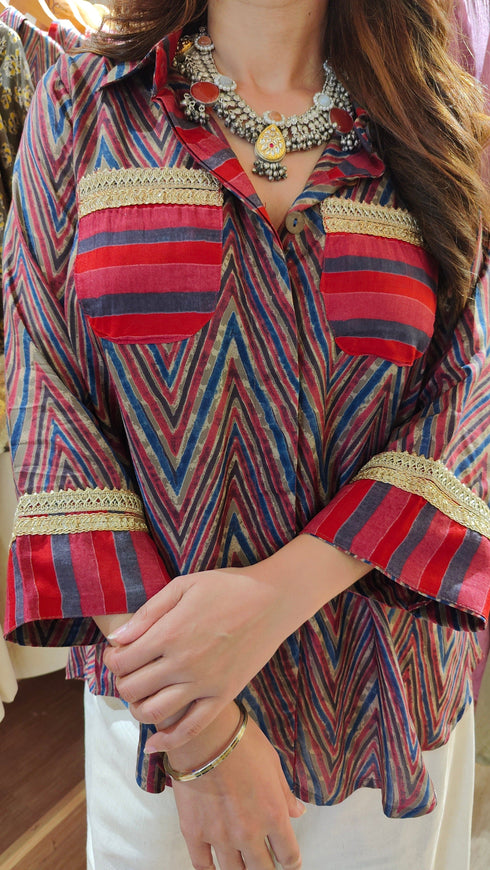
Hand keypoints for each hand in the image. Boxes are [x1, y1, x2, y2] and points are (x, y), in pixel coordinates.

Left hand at [103, 536, 367, 748]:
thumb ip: (148, 613)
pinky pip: (191, 729)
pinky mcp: (223, 696)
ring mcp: (204, 684)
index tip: (117, 654)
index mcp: (169, 633)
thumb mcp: (183, 586)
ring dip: (138, 708)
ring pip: (154, 713)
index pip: (122, 661)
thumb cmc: (227, 587)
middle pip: (132, 689)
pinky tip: (153, 744)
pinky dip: (167, 742)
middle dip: (123, 681)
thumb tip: (116, 639)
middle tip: (130, 672)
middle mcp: (182, 663)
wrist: (273, 601)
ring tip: (142, 696)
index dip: (112, 660)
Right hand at [166, 703, 304, 869]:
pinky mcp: (194, 833)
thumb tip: (298, 812)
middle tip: (265, 863)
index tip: (290, 862)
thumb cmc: (243, 743)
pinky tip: (214, 868)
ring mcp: (220, 837)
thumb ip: (285, 794)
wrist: (206, 734)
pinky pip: (202, 865)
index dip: (291, 862)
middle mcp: (249, 833)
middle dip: (267, 869)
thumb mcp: (273, 764)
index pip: (288, 855)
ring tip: (242, 866)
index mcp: (273, 816)